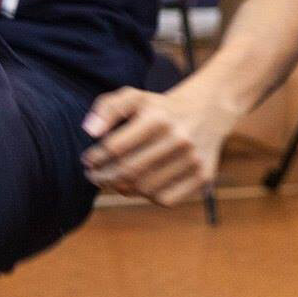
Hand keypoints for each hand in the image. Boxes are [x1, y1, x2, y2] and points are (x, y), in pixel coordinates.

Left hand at [82, 83, 240, 204]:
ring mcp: (193, 158)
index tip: (88, 160)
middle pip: (129, 171)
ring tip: (114, 181)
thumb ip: (107, 108)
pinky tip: (141, 186)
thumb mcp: (135, 97)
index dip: (96, 158)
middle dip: (104, 177)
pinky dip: (148, 197)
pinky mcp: (203, 175)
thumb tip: (90, 131)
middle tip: (94, 176)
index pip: (115, 147)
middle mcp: (179, 138)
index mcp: (158, 117)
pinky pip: (166, 199)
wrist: (209, 109)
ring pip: (145, 188)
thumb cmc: (161, 107)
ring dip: (122, 189)